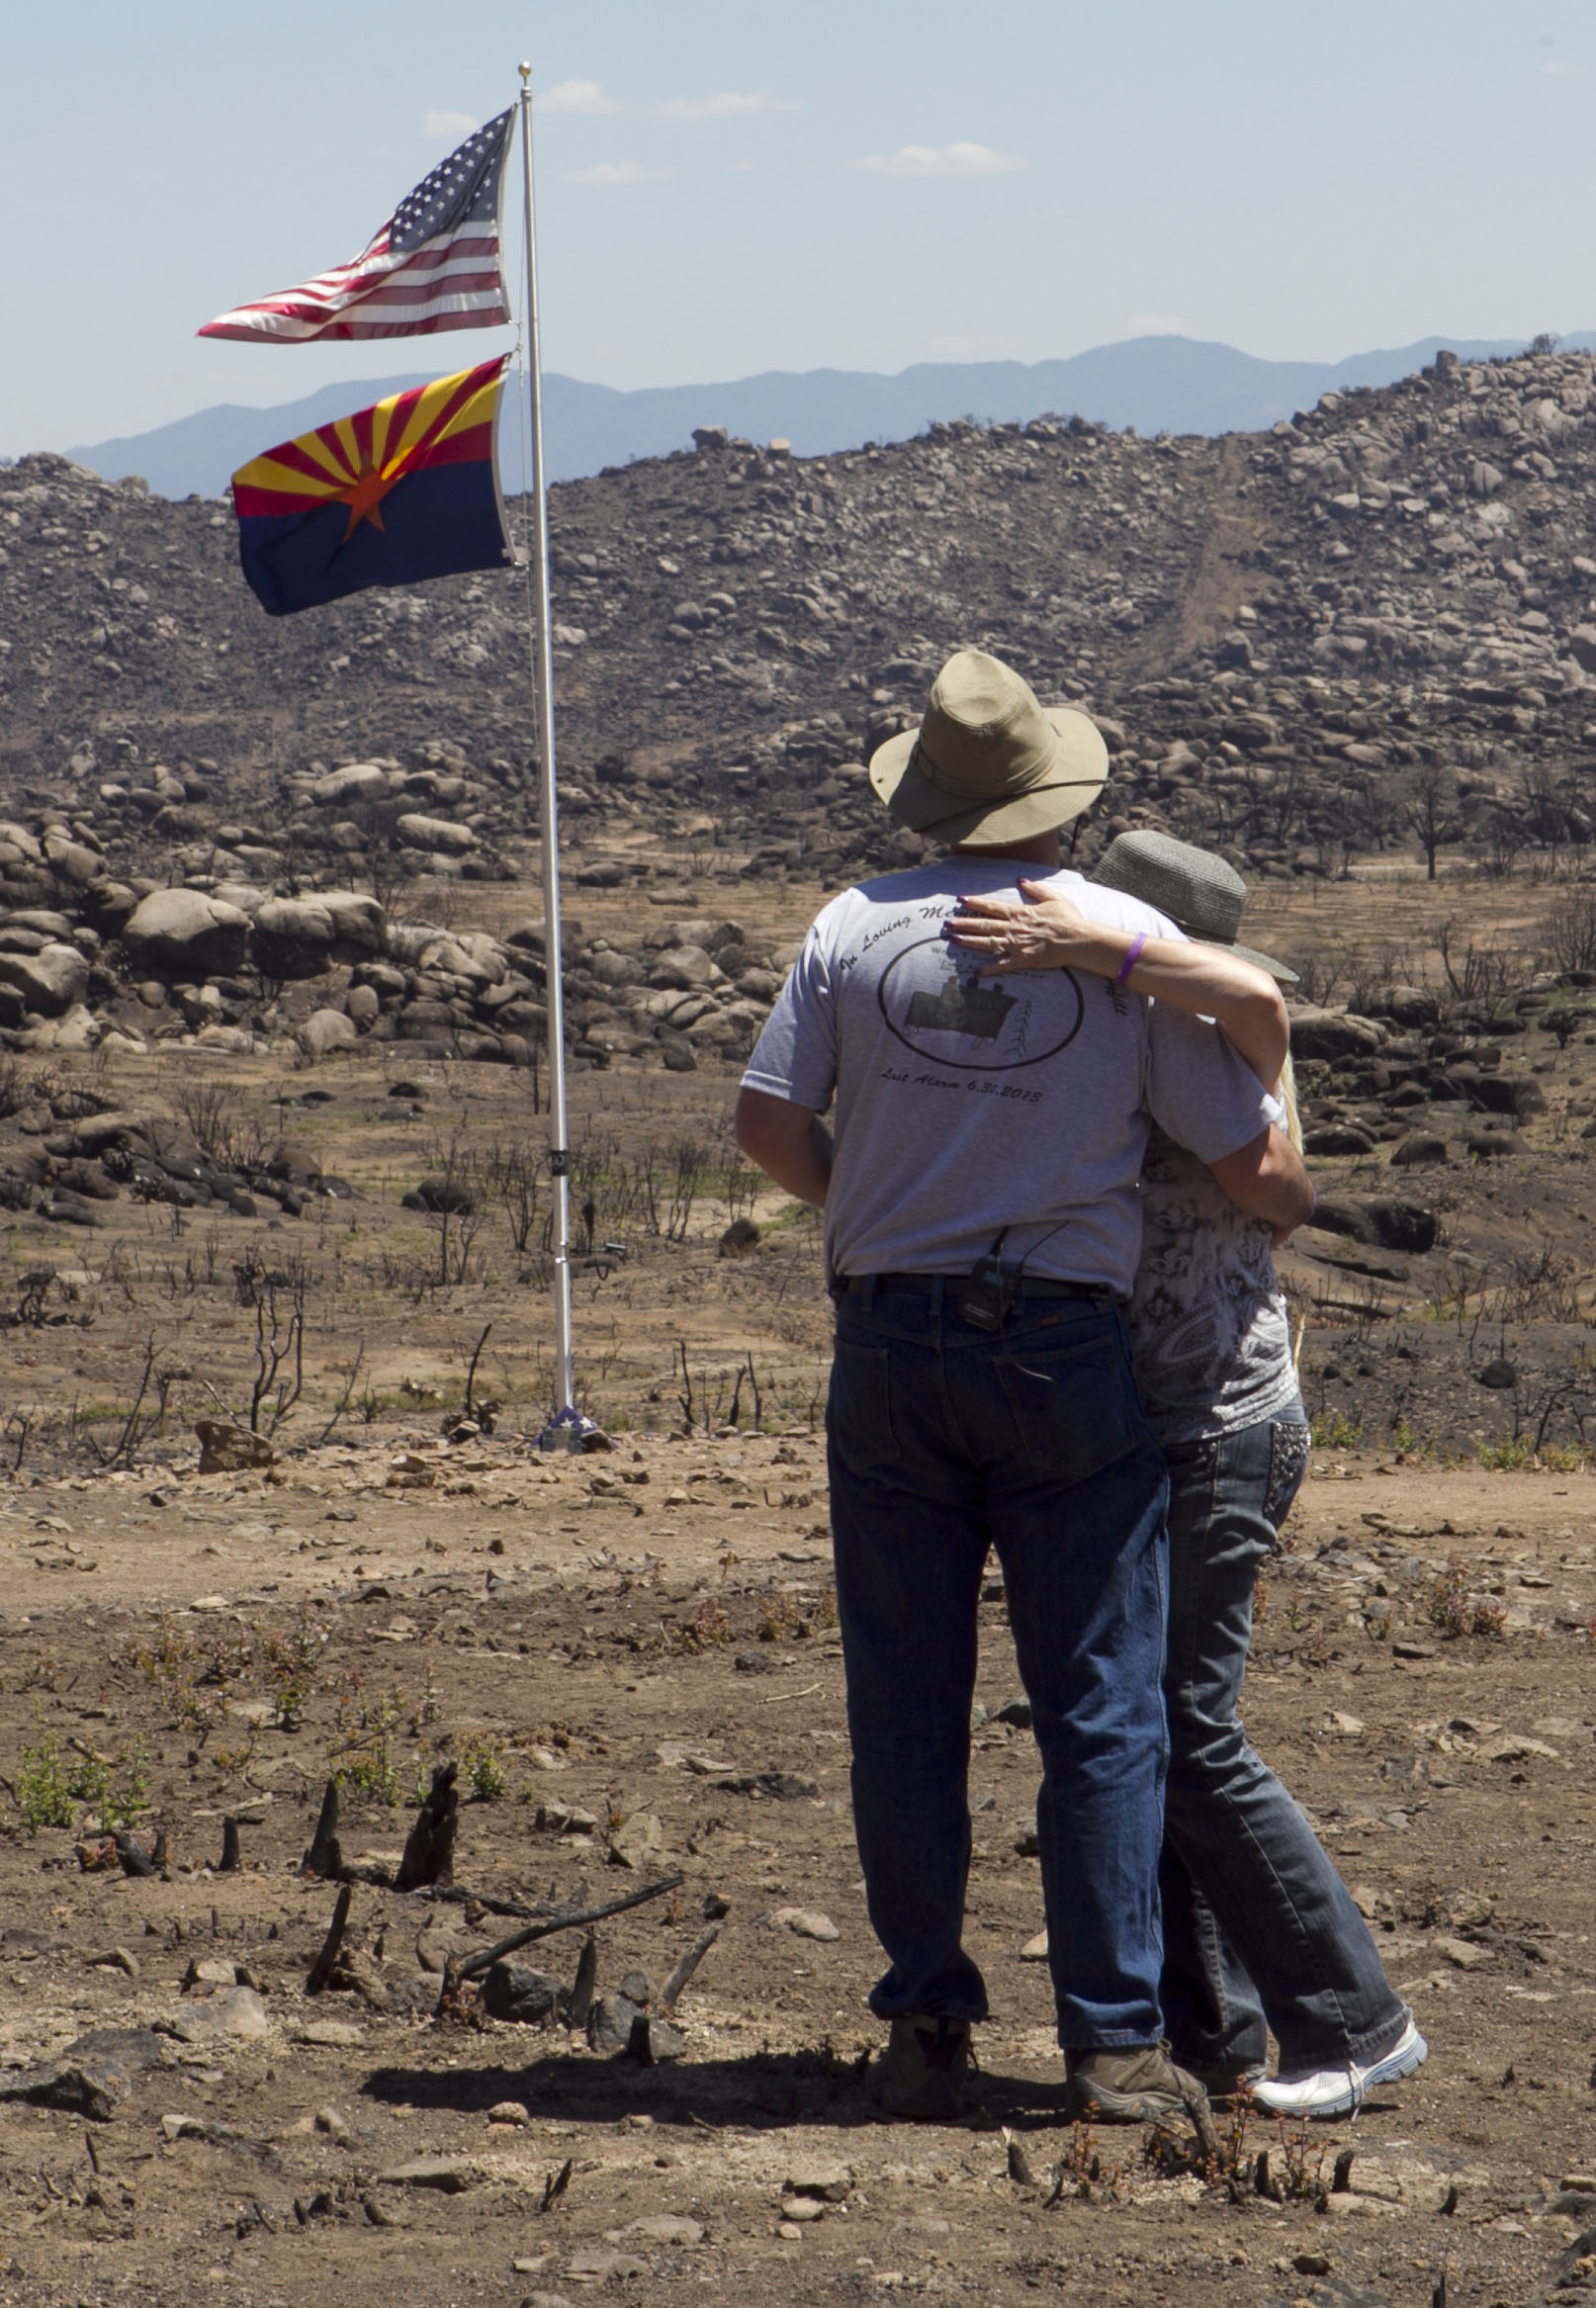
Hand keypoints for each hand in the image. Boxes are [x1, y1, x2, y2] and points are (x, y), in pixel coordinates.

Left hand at [945, 879, 1095, 973]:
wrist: (1078, 940)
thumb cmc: (1068, 919)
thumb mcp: (1053, 898)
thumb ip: (1036, 889)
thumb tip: (1020, 880)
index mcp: (1020, 913)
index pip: (992, 907)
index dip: (975, 903)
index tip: (960, 900)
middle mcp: (1014, 928)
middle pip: (984, 925)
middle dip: (963, 923)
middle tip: (946, 923)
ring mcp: (1017, 945)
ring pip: (988, 943)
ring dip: (969, 942)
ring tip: (953, 940)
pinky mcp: (1023, 960)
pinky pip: (1003, 965)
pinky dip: (990, 969)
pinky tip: (977, 972)